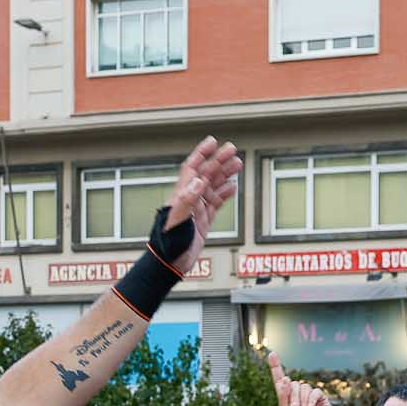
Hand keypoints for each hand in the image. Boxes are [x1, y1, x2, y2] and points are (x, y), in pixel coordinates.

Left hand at [163, 138, 243, 275]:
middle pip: (207, 174)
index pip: (192, 169)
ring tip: (238, 164)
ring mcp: (197, 209)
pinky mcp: (204, 221)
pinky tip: (233, 187)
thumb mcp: (177, 222)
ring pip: (214, 186)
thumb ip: (187, 202)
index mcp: (181, 196)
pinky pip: (216, 203)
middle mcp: (189, 200)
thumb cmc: (168, 245)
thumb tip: (197, 182)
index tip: (212, 142)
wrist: (169, 264)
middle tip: (232, 149)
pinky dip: (225, 193)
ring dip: (225, 174)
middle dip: (219, 160)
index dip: (201, 154)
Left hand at [270, 352, 336, 405]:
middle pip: (293, 384)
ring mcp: (309, 397)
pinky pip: (315, 391)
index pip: (280, 380)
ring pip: (304, 387)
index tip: (272, 354)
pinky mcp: (320, 399)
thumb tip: (284, 379)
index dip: (276, 367)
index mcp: (286, 399)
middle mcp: (297, 396)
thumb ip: (283, 398)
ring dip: (302, 399)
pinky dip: (311, 398)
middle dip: (292, 395)